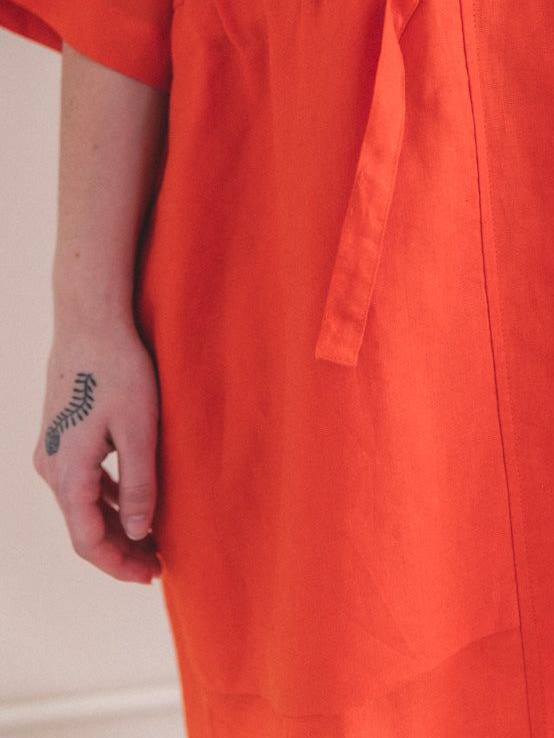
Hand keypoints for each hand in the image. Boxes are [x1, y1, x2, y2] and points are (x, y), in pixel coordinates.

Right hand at [33, 309, 160, 584]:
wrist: (90, 322)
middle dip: (120, 549)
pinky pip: (82, 481)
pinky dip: (108, 498)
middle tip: (158, 563)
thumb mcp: (139, 429)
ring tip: (152, 538)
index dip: (120, 564)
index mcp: (68, 473)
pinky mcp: (61, 434)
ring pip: (83, 504)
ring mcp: (52, 450)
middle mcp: (51, 467)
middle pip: (84, 527)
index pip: (89, 541)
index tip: (152, 574)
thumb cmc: (119, 370)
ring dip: (116, 524)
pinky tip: (134, 501)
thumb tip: (142, 532)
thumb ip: (140, 483)